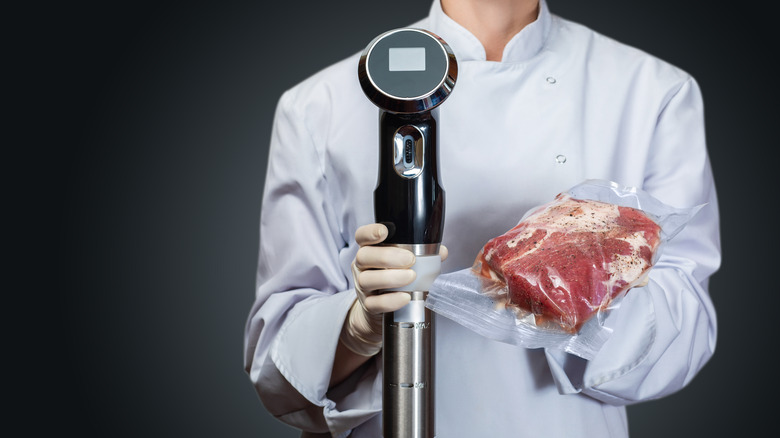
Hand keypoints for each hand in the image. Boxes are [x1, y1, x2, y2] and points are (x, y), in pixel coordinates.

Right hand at [339, 223, 447, 355]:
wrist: (383, 311)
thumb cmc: (395, 280)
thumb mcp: (404, 265)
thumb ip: (423, 255)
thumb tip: (441, 251)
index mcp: (370, 250)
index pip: (362, 236)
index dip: (370, 232)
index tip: (384, 232)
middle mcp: (361, 267)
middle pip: (363, 256)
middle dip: (387, 256)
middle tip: (410, 259)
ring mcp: (362, 287)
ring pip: (366, 279)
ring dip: (390, 277)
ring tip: (411, 277)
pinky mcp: (367, 306)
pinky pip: (374, 303)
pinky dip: (391, 300)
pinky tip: (405, 297)